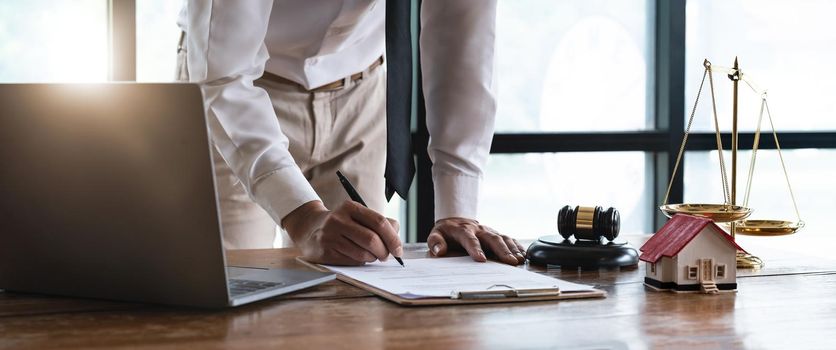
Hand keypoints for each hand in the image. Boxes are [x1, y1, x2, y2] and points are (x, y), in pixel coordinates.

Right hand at [282, 200, 401, 264]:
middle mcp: (338, 220)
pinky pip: (352, 262)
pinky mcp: (325, 252)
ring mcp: (330, 236)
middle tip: (387, 256)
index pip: (379, 222)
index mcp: (350, 207)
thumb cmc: (343, 224)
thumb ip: (380, 223)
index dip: (393, 238)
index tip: (398, 249)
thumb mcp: (358, 216)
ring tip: (371, 255)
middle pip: (372, 239)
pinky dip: (361, 262)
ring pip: (363, 253)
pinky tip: (358, 257)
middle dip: (384, 251)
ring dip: (372, 258)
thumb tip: (397, 240)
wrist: (310, 229)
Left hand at [426, 218, 525, 264]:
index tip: (481, 260)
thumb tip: (439, 250)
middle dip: (502, 250)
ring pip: (503, 238)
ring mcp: (489, 232)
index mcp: (463, 230)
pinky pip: (509, 239)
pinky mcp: (496, 234)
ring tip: (519, 260)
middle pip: (492, 238)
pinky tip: (524, 255)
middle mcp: (479, 230)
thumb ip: (436, 242)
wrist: (456, 221)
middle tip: (510, 262)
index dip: (475, 249)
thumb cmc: (447, 232)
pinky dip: (517, 246)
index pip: (470, 239)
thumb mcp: (436, 235)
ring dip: (512, 249)